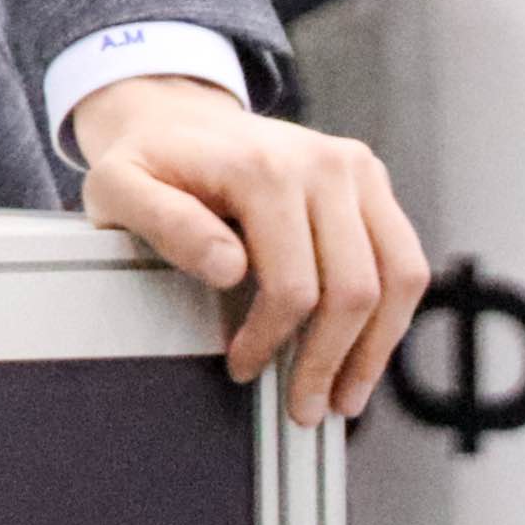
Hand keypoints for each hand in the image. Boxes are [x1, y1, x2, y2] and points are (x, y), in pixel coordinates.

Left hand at [72, 74, 429, 425]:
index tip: (244, 369)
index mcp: (262, 168)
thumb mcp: (120, 190)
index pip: (292, 284)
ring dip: (374, 350)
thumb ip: (166, 225)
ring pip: (397, 278)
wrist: (175, 117)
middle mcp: (321, 162)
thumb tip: (229, 267)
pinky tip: (363, 351)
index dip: (271, 341)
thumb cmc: (147, 163)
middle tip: (303, 407)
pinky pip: (404, 259)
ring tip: (343, 396)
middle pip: (352, 288)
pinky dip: (392, 315)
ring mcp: (354, 167)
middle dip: (329, 361)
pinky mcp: (370, 177)